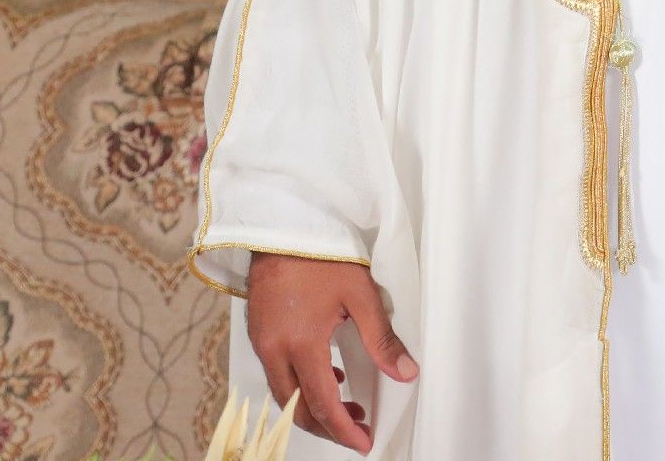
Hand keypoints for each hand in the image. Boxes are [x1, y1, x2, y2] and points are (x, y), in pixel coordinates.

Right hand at [244, 253, 418, 454]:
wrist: (282, 225)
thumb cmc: (321, 254)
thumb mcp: (360, 294)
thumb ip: (382, 338)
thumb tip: (405, 372)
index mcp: (301, 344)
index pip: (323, 404)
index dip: (343, 430)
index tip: (363, 443)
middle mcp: (274, 350)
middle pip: (297, 409)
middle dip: (327, 426)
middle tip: (356, 429)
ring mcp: (263, 342)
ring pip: (285, 394)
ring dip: (313, 407)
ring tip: (347, 405)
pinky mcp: (259, 332)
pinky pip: (278, 373)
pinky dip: (301, 385)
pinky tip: (328, 374)